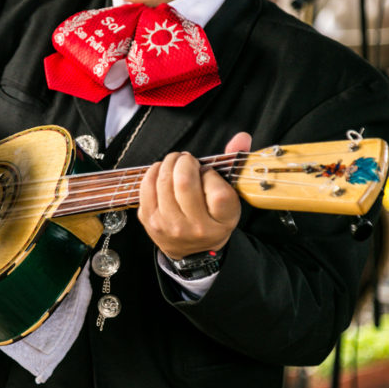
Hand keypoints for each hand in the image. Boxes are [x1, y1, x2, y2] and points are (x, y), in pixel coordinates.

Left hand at [138, 132, 251, 259]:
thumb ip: (234, 164)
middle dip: (184, 161)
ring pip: (163, 181)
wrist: (193, 250)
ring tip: (175, 162)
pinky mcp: (149, 221)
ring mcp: (168, 226)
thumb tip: (241, 137)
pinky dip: (153, 172)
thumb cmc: (213, 219)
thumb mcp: (231, 198)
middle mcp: (193, 227)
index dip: (210, 173)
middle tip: (187, 159)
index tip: (207, 172)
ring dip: (168, 163)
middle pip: (184, 182)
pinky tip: (162, 171)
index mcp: (220, 222)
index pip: (217, 191)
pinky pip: (146, 187)